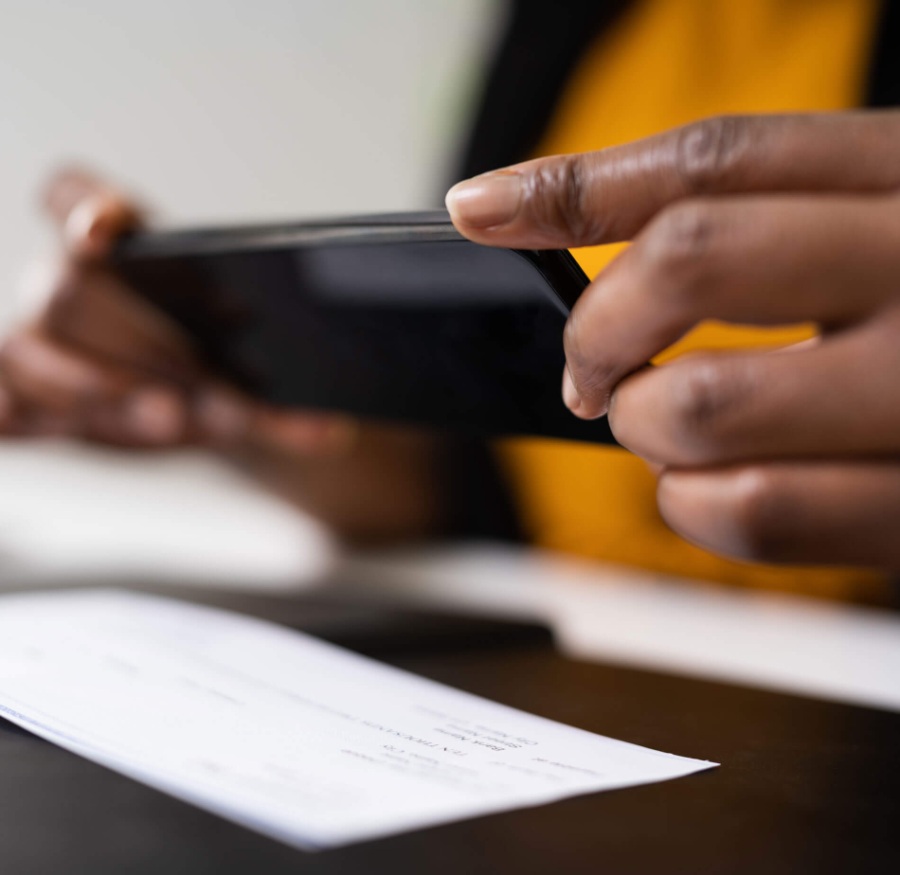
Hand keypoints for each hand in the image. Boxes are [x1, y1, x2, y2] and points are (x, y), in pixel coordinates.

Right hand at [0, 169, 444, 541]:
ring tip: (169, 419)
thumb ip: (284, 375)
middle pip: (68, 290)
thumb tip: (333, 423)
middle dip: (136, 344)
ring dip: (101, 391)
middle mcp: (69, 282)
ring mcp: (44, 342)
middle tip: (191, 394)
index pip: (73, 193)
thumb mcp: (259, 356)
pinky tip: (23, 423)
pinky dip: (9, 413)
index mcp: (119, 242)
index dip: (84, 205)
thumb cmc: (227, 355)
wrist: (216, 405)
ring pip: (33, 349)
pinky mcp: (35, 398)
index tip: (106, 229)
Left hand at [447, 112, 899, 568]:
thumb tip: (557, 218)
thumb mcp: (887, 227)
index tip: (481, 206)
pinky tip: (709, 486)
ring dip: (643, 429)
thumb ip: (763, 222)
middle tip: (592, 370)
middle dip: (600, 329)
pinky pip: (750, 512)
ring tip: (664, 429)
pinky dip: (690, 505)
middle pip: (689, 262)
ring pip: (701, 404)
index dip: (573, 184)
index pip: (713, 161)